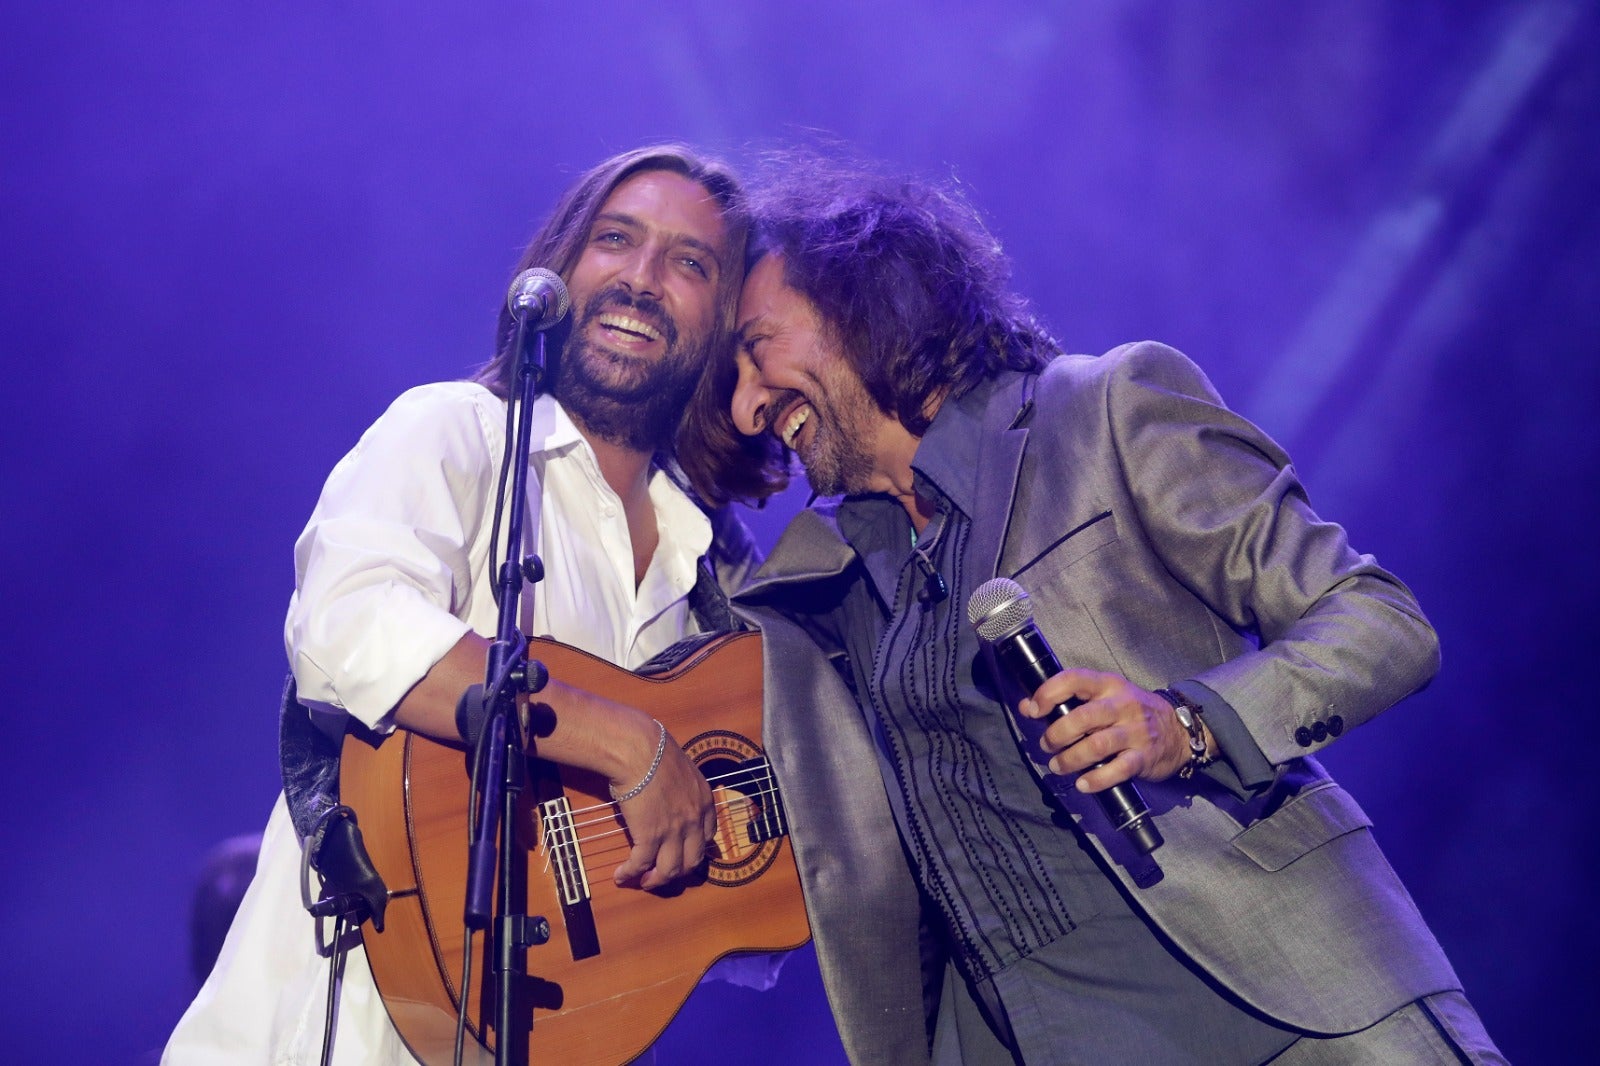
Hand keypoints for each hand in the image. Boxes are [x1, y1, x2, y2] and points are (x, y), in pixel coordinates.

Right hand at [610, 722, 715, 890]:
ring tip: (643, 882)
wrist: (640, 751)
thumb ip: (683, 786)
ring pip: (670, 871)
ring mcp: (674, 832)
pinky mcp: (649, 837)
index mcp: (704, 802)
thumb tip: (670, 789)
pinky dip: (630, 874)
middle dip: (678, 873)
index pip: (707, 838)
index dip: (694, 851)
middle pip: (692, 861)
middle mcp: (694, 821)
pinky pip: (641, 865)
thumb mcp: (682, 768)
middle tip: (663, 875)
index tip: (683, 854)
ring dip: (656, 881)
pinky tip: (620, 876)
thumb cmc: (655, 751)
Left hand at [1019, 669, 1193, 790]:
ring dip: (1071, 759)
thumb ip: (1066, 700)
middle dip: (1057, 734)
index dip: (1049, 692)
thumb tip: (1026, 706)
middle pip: (1083, 717)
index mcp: (1108, 685)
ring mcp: (1135, 731)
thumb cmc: (1131, 713)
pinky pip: (1118, 770)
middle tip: (1047, 746)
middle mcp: (1122, 705)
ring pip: (1097, 745)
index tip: (1033, 709)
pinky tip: (1083, 784)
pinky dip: (1097, 779)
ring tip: (1058, 766)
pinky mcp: (1144, 757)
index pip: (1075, 679)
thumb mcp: (1103, 697)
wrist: (1180, 730)